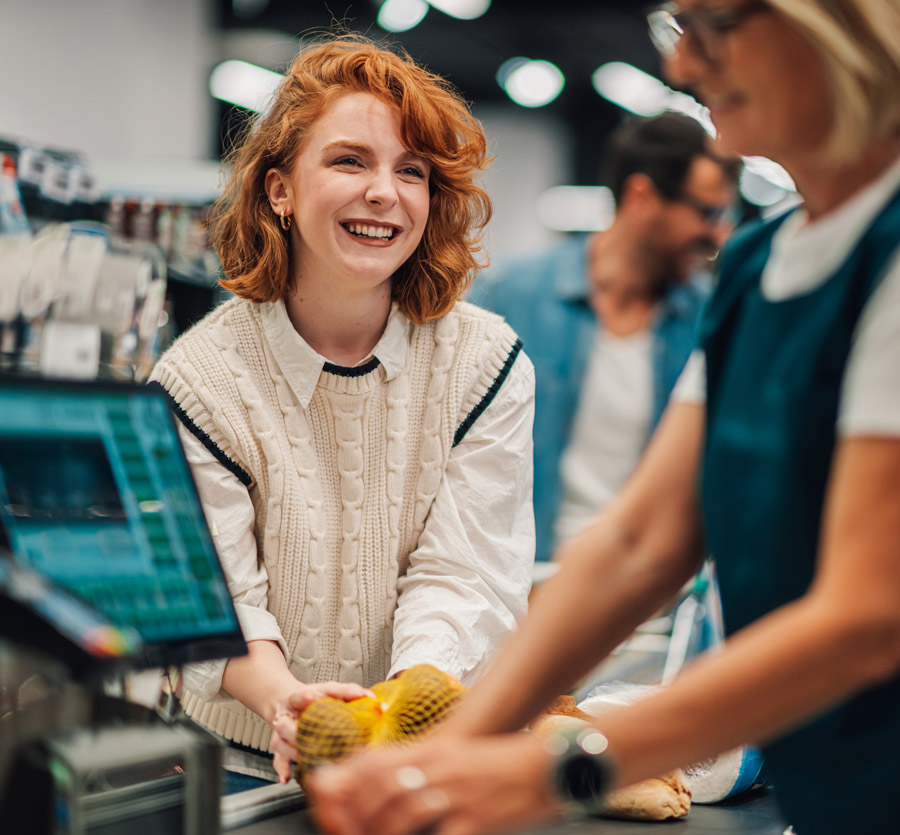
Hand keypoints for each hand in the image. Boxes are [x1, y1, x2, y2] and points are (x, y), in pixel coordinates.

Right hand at [271, 681, 373, 782]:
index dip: (307, 697)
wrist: (284, 701)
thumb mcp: (328, 690)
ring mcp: (281, 732)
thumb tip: (372, 699)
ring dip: (293, 751)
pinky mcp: (279, 746)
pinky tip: (287, 777)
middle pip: (285, 723)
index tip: (311, 696)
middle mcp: (288, 714)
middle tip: (302, 731)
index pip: (301, 695)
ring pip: (281, 742)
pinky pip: (278, 759)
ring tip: (305, 756)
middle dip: (294, 729)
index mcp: (299, 698)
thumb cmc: (313, 697)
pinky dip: (282, 769)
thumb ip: (348, 692)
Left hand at [306, 732, 559, 834]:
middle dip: (355, 814)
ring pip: (403, 814)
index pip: (377, 761)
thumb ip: (419, 764)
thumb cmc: (496, 764)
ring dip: (380, 832)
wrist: (545, 766)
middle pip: (383, 788)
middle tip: (342, 830)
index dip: (346, 782)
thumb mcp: (454, 756)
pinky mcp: (476, 821)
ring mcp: (457, 794)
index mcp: (434, 750)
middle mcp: (440, 768)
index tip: (326, 798)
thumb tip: (388, 780)